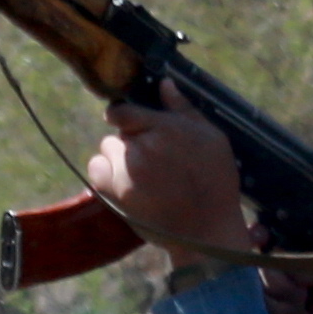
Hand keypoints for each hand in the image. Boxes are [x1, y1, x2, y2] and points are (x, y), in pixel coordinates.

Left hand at [85, 99, 247, 269]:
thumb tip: (164, 83)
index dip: (126, 117)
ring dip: (119, 158)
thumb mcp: (212, 138)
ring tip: (143, 175)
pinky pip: (96, 170)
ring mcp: (126, 170)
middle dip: (132, 140)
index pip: (123, 112)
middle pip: (118, 132)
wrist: (206, 230)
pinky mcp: (115, 192)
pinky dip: (106, 174)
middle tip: (154, 160)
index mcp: (165, 128)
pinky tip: (126, 183)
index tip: (132, 124)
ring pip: (107, 150)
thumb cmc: (216, 182)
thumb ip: (184, 109)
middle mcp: (142, 146)